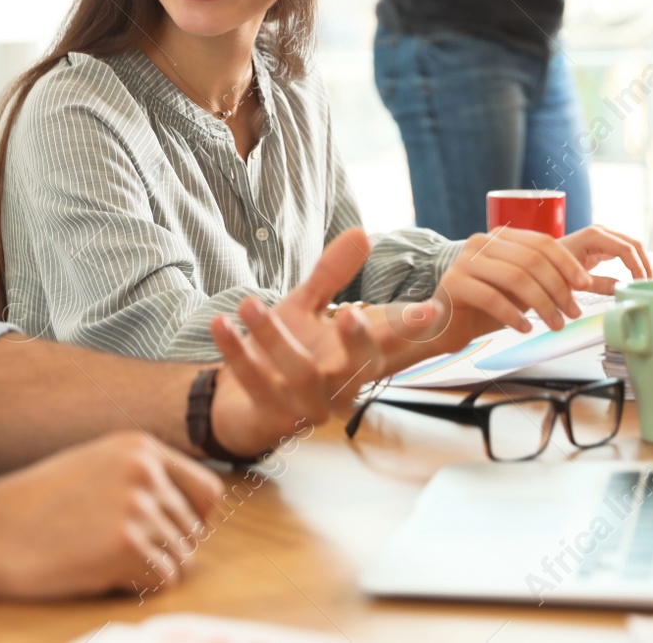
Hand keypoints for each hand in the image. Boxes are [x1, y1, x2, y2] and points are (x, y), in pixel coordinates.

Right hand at [0, 432, 223, 598]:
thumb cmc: (33, 506)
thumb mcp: (94, 466)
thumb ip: (142, 478)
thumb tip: (199, 512)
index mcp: (140, 447)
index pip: (207, 490)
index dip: (191, 519)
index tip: (162, 533)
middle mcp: (145, 472)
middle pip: (194, 531)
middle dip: (164, 550)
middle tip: (114, 552)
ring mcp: (137, 508)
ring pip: (183, 560)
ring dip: (149, 570)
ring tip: (101, 559)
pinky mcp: (127, 547)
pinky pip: (163, 582)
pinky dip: (137, 588)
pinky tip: (99, 574)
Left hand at [207, 228, 411, 456]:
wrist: (240, 404)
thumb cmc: (283, 352)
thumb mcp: (308, 308)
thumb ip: (333, 274)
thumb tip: (361, 233)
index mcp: (353, 362)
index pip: (388, 344)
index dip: (410, 329)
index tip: (432, 311)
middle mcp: (337, 390)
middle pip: (357, 370)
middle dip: (358, 344)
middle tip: (351, 314)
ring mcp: (305, 408)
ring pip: (299, 375)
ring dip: (273, 338)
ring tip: (248, 303)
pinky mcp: (270, 419)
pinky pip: (254, 384)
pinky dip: (236, 354)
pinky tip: (221, 325)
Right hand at [373, 225, 652, 358]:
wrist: (444, 322)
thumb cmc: (485, 306)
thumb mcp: (520, 288)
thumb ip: (545, 279)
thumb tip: (589, 282)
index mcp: (501, 237)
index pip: (542, 243)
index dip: (567, 263)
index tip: (585, 284)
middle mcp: (482, 243)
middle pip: (532, 260)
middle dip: (558, 288)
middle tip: (572, 312)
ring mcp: (466, 261)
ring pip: (516, 278)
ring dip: (542, 304)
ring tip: (555, 324)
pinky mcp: (455, 283)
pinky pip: (493, 297)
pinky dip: (514, 314)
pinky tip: (525, 327)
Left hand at [559, 224, 652, 291]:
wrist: (539, 262)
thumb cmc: (552, 270)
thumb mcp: (576, 281)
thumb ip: (601, 285)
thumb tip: (624, 291)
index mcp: (594, 236)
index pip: (626, 249)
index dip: (638, 267)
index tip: (643, 285)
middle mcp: (601, 231)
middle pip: (635, 244)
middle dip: (645, 265)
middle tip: (652, 286)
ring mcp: (604, 235)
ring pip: (634, 246)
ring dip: (643, 264)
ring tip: (649, 284)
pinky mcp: (604, 243)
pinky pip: (626, 251)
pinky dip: (635, 263)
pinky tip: (639, 278)